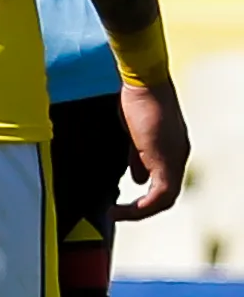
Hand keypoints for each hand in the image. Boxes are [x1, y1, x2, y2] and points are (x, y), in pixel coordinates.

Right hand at [116, 78, 189, 219]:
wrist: (145, 83)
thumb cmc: (137, 98)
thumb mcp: (135, 132)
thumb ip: (138, 156)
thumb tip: (137, 178)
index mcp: (172, 149)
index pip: (164, 181)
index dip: (146, 196)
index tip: (123, 201)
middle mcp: (179, 157)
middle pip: (166, 195)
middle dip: (142, 207)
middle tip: (118, 212)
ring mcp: (175, 160)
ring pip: (164, 199)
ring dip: (140, 211)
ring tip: (116, 214)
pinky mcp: (166, 163)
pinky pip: (158, 197)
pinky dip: (140, 207)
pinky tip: (120, 209)